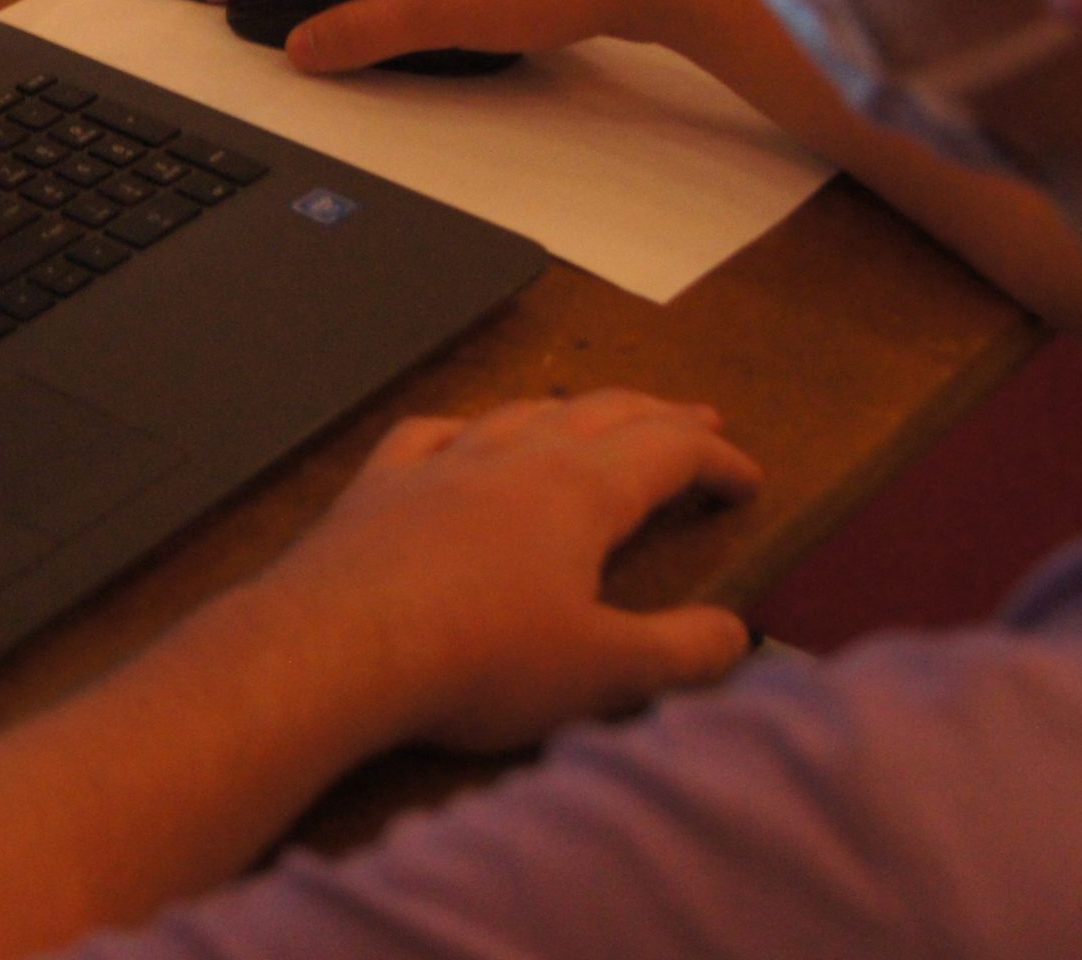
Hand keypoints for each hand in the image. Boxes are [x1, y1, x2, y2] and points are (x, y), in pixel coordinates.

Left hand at [242, 390, 762, 756]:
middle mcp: (512, 458)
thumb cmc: (477, 659)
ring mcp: (438, 464)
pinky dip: (463, 426)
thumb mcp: (602, 672)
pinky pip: (428, 433)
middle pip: (600, 413)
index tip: (748, 476)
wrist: (333, 646)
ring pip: (519, 413)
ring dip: (571, 408)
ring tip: (596, 413)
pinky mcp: (377, 487)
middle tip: (699, 415)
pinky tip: (461, 435)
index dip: (716, 457)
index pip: (668, 450)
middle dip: (658, 413)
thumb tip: (736, 634)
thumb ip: (679, 652)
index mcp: (580, 491)